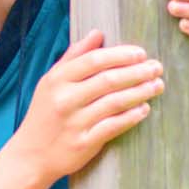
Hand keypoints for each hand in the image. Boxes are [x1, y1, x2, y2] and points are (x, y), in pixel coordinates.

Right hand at [0, 30, 165, 181]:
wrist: (31, 155)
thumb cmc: (44, 114)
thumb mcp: (51, 81)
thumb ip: (73, 56)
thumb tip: (97, 33)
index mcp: (57, 80)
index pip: (93, 60)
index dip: (120, 55)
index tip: (141, 53)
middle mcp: (65, 99)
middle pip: (108, 80)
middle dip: (137, 72)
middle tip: (157, 68)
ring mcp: (75, 122)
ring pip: (115, 102)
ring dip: (140, 92)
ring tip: (157, 85)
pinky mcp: (84, 143)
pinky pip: (114, 126)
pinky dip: (131, 116)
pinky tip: (145, 109)